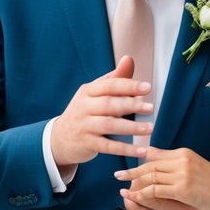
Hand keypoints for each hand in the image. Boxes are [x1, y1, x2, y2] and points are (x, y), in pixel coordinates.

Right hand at [51, 55, 153, 169]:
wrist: (59, 139)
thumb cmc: (84, 112)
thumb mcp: (94, 94)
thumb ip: (114, 79)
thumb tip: (128, 59)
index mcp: (88, 91)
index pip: (109, 85)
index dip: (128, 85)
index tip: (147, 87)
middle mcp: (84, 107)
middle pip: (109, 104)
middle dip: (131, 105)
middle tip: (150, 107)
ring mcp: (84, 126)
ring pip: (109, 125)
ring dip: (131, 127)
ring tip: (149, 128)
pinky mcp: (86, 144)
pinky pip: (108, 146)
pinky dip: (125, 149)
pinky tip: (141, 150)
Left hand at [116, 146, 209, 209]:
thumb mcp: (196, 167)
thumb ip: (176, 162)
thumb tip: (154, 156)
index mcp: (184, 153)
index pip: (155, 155)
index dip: (140, 162)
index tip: (129, 167)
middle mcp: (181, 160)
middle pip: (150, 165)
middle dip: (132, 172)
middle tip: (119, 176)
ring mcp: (181, 174)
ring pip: (150, 177)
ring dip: (134, 184)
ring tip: (124, 189)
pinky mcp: (181, 189)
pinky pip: (155, 191)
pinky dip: (142, 194)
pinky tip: (134, 198)